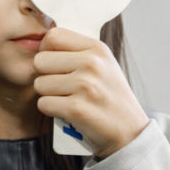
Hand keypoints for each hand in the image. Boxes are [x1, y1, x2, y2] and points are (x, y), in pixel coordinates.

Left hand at [32, 27, 149, 157]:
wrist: (130, 133)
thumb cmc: (111, 99)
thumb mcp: (104, 66)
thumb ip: (78, 52)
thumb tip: (44, 41)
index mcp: (97, 49)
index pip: (53, 36)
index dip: (46, 51)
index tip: (54, 64)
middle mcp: (92, 63)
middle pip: (40, 60)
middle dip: (45, 76)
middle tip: (62, 87)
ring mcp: (85, 85)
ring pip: (39, 84)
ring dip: (48, 95)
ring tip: (68, 100)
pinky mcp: (76, 108)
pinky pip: (43, 103)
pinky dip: (51, 111)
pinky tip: (68, 112)